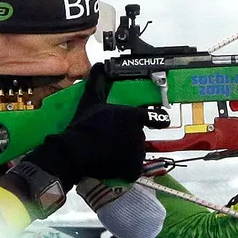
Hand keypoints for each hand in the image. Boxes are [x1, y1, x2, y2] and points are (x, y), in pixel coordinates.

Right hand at [22, 64, 162, 186]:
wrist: (75, 150)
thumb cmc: (84, 125)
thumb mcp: (91, 101)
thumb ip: (98, 83)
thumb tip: (98, 66)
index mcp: (133, 115)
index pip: (153, 117)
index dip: (157, 119)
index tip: (162, 121)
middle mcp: (139, 132)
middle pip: (138, 137)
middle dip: (127, 140)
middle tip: (110, 141)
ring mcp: (137, 151)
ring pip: (136, 153)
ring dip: (126, 155)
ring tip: (108, 153)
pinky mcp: (134, 167)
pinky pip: (133, 170)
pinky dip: (125, 170)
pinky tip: (112, 166)